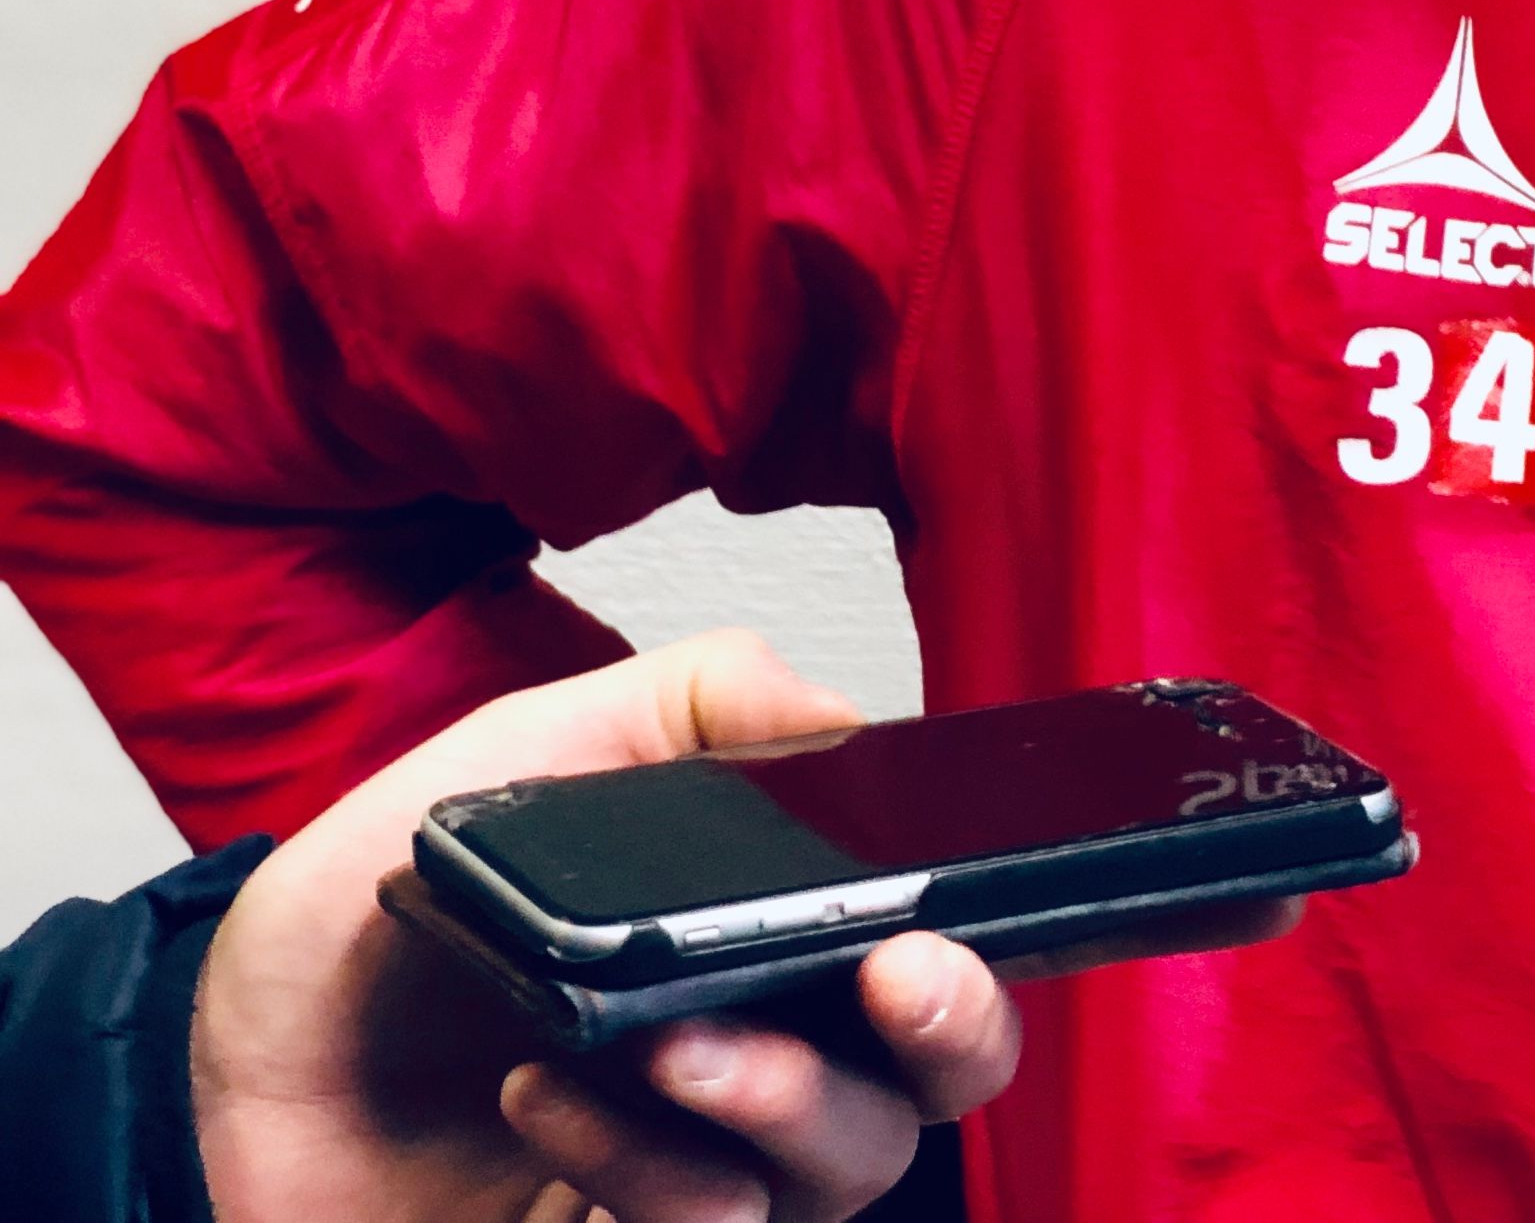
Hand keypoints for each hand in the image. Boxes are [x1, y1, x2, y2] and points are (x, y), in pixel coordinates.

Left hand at [188, 632, 1288, 1222]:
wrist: (216, 1062)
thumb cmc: (371, 918)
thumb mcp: (526, 749)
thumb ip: (696, 699)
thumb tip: (848, 715)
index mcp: (775, 939)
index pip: (945, 961)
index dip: (982, 964)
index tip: (933, 936)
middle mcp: (767, 1060)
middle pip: (940, 1087)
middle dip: (944, 1035)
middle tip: (881, 986)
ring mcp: (700, 1166)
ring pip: (840, 1170)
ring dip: (770, 1098)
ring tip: (661, 1041)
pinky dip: (641, 1162)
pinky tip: (548, 1097)